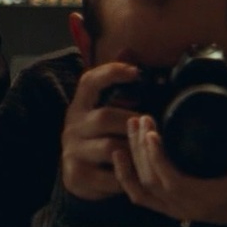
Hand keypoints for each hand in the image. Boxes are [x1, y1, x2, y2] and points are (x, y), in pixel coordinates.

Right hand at [60, 62, 142, 201]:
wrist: (82, 174)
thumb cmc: (103, 135)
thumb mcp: (107, 110)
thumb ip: (118, 86)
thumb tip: (130, 50)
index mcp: (81, 106)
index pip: (89, 82)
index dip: (110, 73)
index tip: (136, 71)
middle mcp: (72, 126)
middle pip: (105, 117)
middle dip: (134, 122)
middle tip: (155, 127)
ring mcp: (72, 151)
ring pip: (111, 148)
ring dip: (136, 149)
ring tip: (152, 150)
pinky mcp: (76, 175)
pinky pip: (109, 176)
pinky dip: (128, 176)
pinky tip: (139, 174)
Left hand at [112, 110, 226, 225]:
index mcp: (207, 198)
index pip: (172, 181)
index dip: (157, 158)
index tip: (152, 131)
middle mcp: (186, 208)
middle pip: (150, 181)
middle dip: (140, 149)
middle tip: (141, 119)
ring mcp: (175, 210)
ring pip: (140, 188)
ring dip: (130, 159)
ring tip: (131, 128)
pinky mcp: (170, 207)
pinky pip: (139, 196)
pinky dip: (125, 178)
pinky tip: (120, 156)